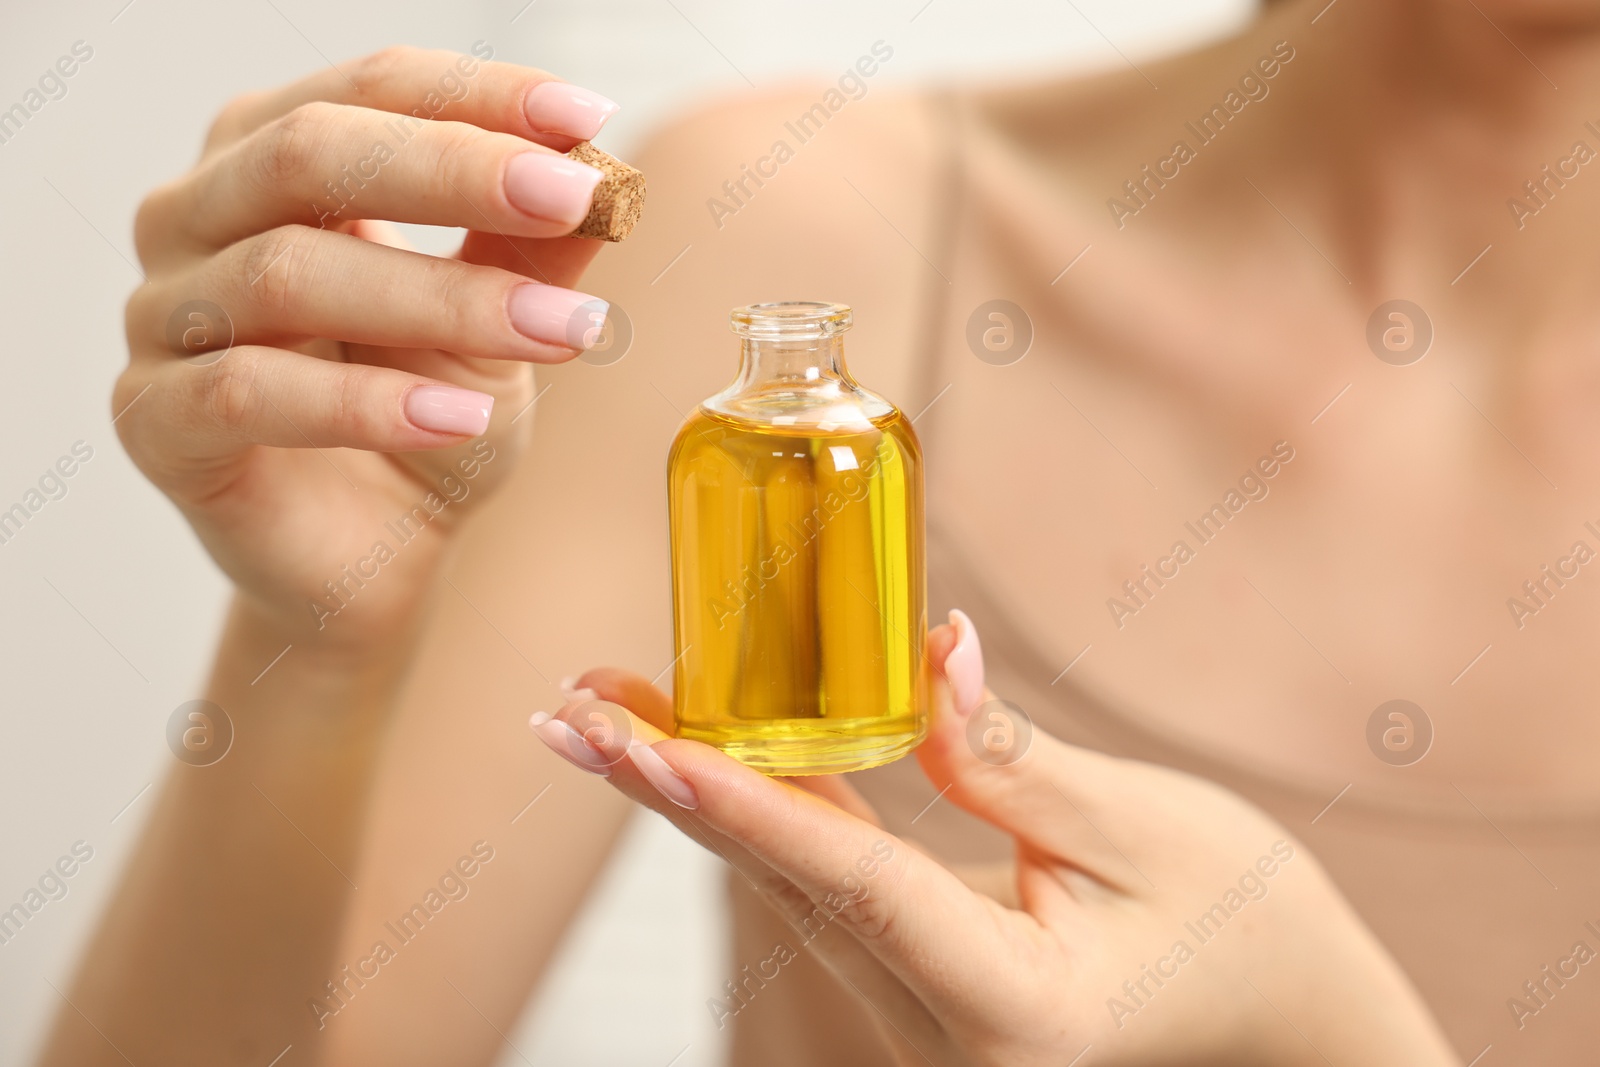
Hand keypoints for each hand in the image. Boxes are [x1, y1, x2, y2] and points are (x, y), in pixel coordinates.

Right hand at [116, 47, 620, 653]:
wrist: (381, 557)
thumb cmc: (427, 417)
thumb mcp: (500, 317)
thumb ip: (534, 245)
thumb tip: (600, 167)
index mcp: (272, 162)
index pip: (368, 90)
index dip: (476, 96)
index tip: (585, 115)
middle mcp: (196, 218)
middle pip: (309, 152)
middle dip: (455, 170)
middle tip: (569, 198)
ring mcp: (163, 319)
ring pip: (286, 272)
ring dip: (440, 299)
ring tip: (553, 332)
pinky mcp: (155, 422)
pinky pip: (246, 392)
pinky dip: (363, 404)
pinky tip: (457, 420)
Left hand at [532, 611, 1459, 1066]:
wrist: (1287, 1021)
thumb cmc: (1246, 925)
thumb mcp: (1143, 828)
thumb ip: (1008, 756)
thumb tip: (923, 650)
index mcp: (1008, 1001)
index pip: (849, 882)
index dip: (738, 801)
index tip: (637, 743)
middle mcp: (943, 1035)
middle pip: (786, 888)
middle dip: (672, 791)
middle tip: (570, 711)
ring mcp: (925, 1028)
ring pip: (790, 893)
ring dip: (696, 800)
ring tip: (603, 721)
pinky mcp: (922, 994)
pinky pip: (828, 896)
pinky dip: (762, 821)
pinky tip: (699, 764)